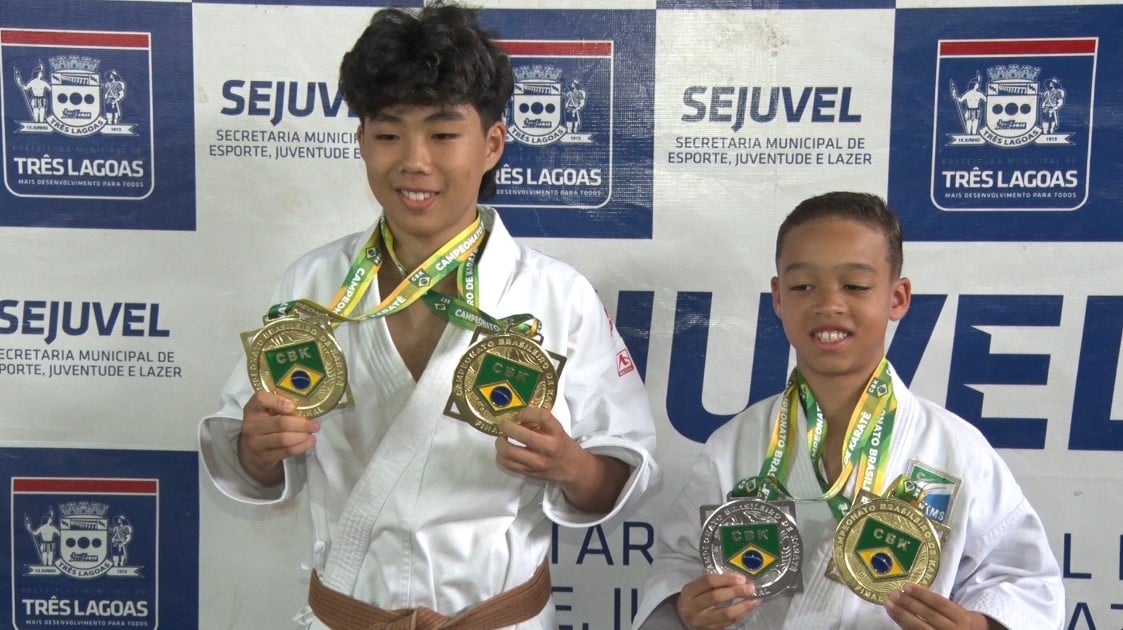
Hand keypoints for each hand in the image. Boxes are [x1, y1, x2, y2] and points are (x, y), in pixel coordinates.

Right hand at [237, 390, 319, 485]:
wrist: (252, 451)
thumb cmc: (265, 424)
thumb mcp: (267, 411)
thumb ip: (281, 405)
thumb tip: (306, 405)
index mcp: (252, 408)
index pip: (261, 399)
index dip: (278, 401)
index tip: (293, 406)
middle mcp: (251, 425)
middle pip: (280, 423)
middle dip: (302, 424)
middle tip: (315, 424)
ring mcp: (256, 443)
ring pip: (284, 439)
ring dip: (302, 436)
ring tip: (312, 433)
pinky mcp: (264, 457)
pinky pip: (286, 451)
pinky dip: (301, 446)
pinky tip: (309, 441)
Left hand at [495, 407, 629, 512]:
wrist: (574, 469)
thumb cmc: (563, 446)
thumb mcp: (557, 430)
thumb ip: (540, 423)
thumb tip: (516, 415)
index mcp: (557, 433)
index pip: (542, 416)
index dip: (527, 412)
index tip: (521, 413)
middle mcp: (548, 447)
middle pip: (522, 435)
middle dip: (507, 427)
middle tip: (503, 424)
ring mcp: (538, 462)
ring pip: (510, 452)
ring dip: (500, 443)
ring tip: (501, 438)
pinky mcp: (530, 473)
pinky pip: (508, 465)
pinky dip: (501, 457)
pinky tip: (503, 452)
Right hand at [675, 573, 759, 629]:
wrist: (684, 617)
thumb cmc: (695, 598)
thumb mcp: (698, 587)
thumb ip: (714, 582)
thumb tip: (739, 579)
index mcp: (689, 592)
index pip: (708, 582)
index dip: (726, 579)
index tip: (741, 578)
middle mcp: (692, 607)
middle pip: (716, 597)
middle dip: (736, 591)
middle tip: (750, 588)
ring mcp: (701, 622)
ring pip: (725, 614)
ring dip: (743, 606)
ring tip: (754, 599)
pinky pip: (729, 623)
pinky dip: (741, 615)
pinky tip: (748, 608)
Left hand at [884, 583, 1000, 629]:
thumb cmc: (956, 621)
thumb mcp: (954, 611)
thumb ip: (937, 603)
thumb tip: (910, 590)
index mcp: (961, 617)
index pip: (940, 603)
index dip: (922, 594)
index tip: (906, 586)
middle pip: (928, 615)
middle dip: (909, 603)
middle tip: (893, 594)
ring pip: (919, 627)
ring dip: (901, 615)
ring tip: (888, 604)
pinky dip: (903, 625)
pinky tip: (894, 617)